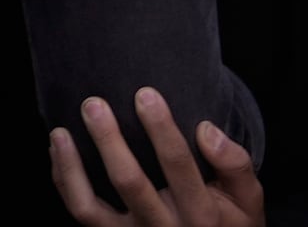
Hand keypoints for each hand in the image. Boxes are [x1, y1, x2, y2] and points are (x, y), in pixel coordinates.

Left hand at [51, 92, 264, 226]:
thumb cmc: (229, 221)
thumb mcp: (248, 199)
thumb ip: (235, 163)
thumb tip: (205, 129)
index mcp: (202, 215)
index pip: (178, 166)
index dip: (161, 129)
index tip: (145, 94)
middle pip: (129, 183)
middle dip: (108, 140)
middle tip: (93, 103)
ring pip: (90, 208)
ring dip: (72, 167)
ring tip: (61, 131)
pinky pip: (80, 213)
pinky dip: (64, 181)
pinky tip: (59, 150)